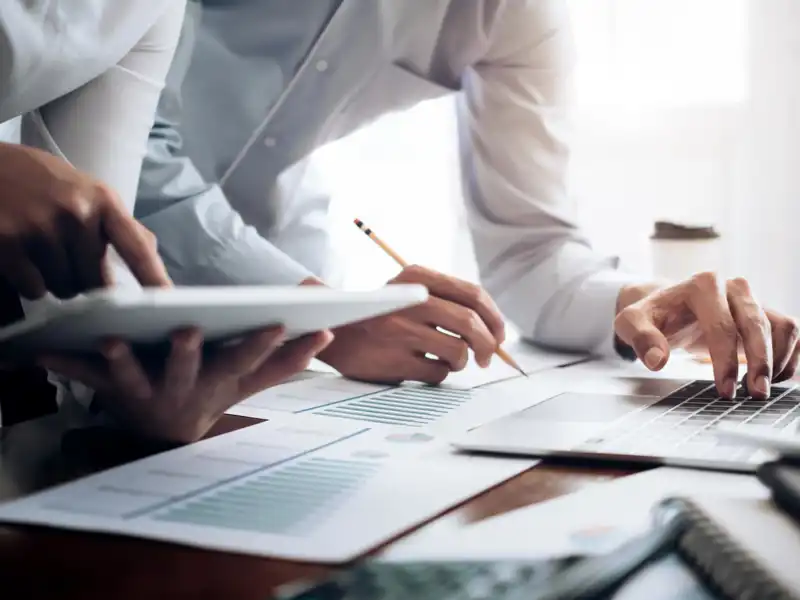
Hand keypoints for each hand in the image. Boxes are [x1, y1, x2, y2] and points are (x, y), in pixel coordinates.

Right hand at [0, 143, 170, 298]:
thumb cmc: (39, 181)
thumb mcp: (85, 190)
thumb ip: (116, 223)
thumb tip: (151, 254)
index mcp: (103, 200)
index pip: (138, 248)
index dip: (155, 278)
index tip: (169, 302)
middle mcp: (76, 213)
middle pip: (97, 281)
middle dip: (84, 278)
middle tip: (64, 254)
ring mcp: (41, 228)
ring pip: (65, 288)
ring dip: (55, 280)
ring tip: (40, 249)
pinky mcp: (8, 243)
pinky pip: (34, 289)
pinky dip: (29, 282)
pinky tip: (20, 256)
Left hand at [39, 326, 332, 441]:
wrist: (166, 430)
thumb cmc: (212, 392)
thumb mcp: (249, 380)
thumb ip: (285, 359)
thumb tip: (327, 335)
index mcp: (220, 381)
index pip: (247, 361)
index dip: (264, 345)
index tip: (280, 323)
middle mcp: (184, 389)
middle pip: (188, 370)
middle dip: (189, 353)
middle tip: (189, 332)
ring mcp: (145, 391)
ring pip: (133, 376)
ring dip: (121, 360)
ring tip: (112, 340)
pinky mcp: (111, 388)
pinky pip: (84, 375)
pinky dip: (64, 362)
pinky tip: (40, 351)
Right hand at [312, 266, 505, 384]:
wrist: (335, 333)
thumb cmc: (385, 316)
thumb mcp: (410, 292)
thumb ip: (450, 301)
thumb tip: (497, 331)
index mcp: (417, 276)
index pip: (473, 294)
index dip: (495, 318)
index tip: (499, 334)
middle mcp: (409, 300)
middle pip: (470, 323)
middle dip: (489, 345)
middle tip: (487, 357)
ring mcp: (400, 331)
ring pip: (458, 351)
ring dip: (461, 361)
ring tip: (448, 360)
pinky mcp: (395, 360)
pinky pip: (439, 372)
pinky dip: (439, 373)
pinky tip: (423, 366)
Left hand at [614, 273, 798, 398]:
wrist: (667, 305)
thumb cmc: (653, 315)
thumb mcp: (632, 323)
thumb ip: (640, 338)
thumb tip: (656, 360)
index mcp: (701, 286)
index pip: (722, 326)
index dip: (726, 361)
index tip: (725, 390)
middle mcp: (732, 287)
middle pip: (757, 324)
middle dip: (760, 362)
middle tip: (754, 394)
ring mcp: (752, 298)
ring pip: (781, 326)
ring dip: (778, 360)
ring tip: (762, 389)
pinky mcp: (764, 311)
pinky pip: (789, 330)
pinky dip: (788, 355)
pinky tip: (773, 378)